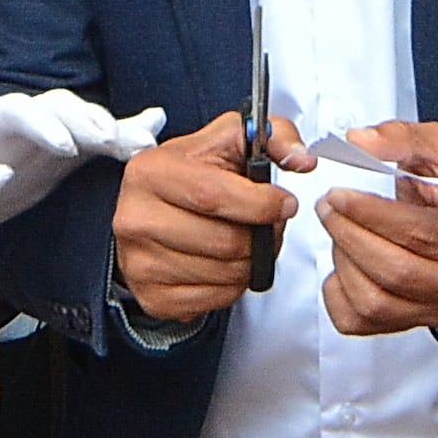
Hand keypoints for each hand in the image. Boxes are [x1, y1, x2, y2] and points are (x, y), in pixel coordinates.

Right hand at [110, 109, 294, 327]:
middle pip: (224, 242)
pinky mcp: (152, 296)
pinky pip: (214, 300)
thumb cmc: (194, 174)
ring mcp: (139, 263)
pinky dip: (233, 285)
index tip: (284, 204)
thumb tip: (302, 160)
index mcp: (150, 172)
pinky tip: (226, 264)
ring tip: (248, 243)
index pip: (213, 196)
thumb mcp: (229, 139)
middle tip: (269, 227)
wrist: (154, 210)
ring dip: (251, 262)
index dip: (261, 204)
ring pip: (224, 274)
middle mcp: (135, 218)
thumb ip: (274, 137)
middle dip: (262, 237)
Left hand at [321, 123, 437, 337]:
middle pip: (395, 271)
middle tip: (328, 206)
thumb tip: (360, 141)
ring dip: (343, 260)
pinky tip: (345, 262)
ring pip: (374, 301)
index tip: (340, 194)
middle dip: (350, 234)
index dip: (373, 214)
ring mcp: (435, 311)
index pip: (421, 234)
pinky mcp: (405, 324)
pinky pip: (357, 320)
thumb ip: (401, 138)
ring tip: (341, 229)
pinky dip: (337, 291)